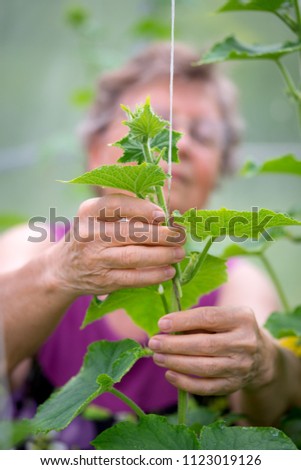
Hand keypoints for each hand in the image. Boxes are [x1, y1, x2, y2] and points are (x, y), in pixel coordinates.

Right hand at [48, 194, 184, 296]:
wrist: (63, 268)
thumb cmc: (91, 235)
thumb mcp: (97, 216)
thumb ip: (126, 212)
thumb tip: (166, 217)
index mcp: (88, 212)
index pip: (117, 205)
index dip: (142, 209)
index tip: (163, 215)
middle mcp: (89, 234)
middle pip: (130, 233)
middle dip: (160, 235)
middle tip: (180, 236)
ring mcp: (95, 259)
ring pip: (133, 257)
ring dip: (161, 255)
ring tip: (180, 253)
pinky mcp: (102, 280)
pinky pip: (132, 279)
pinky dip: (153, 276)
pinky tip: (169, 271)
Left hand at [148, 306, 276, 395]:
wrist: (261, 356)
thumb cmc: (231, 329)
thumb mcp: (223, 316)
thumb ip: (198, 320)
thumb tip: (166, 327)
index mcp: (242, 318)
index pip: (209, 318)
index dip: (183, 321)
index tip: (162, 323)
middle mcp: (245, 342)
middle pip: (205, 344)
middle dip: (175, 345)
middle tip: (154, 343)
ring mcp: (241, 366)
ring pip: (205, 367)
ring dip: (176, 362)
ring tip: (157, 357)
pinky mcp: (235, 385)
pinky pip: (207, 387)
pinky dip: (186, 383)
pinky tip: (170, 374)